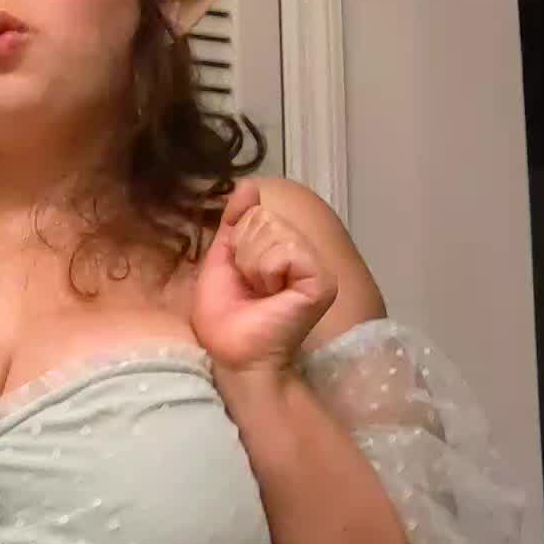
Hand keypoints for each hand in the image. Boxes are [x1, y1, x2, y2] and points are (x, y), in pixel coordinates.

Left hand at [190, 182, 337, 374]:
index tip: (242, 277)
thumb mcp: (221, 261)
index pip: (257, 213)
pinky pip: (285, 250)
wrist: (234, 358)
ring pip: (273, 231)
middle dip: (244, 253)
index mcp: (285, 251)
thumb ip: (233, 223)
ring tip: (260, 293)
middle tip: (250, 288)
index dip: (238, 242)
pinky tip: (272, 294)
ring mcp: (317, 267)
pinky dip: (267, 271)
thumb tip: (249, 185)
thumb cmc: (224, 320)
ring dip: (253, 264)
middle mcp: (306, 255)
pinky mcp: (322, 280)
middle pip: (265, 218)